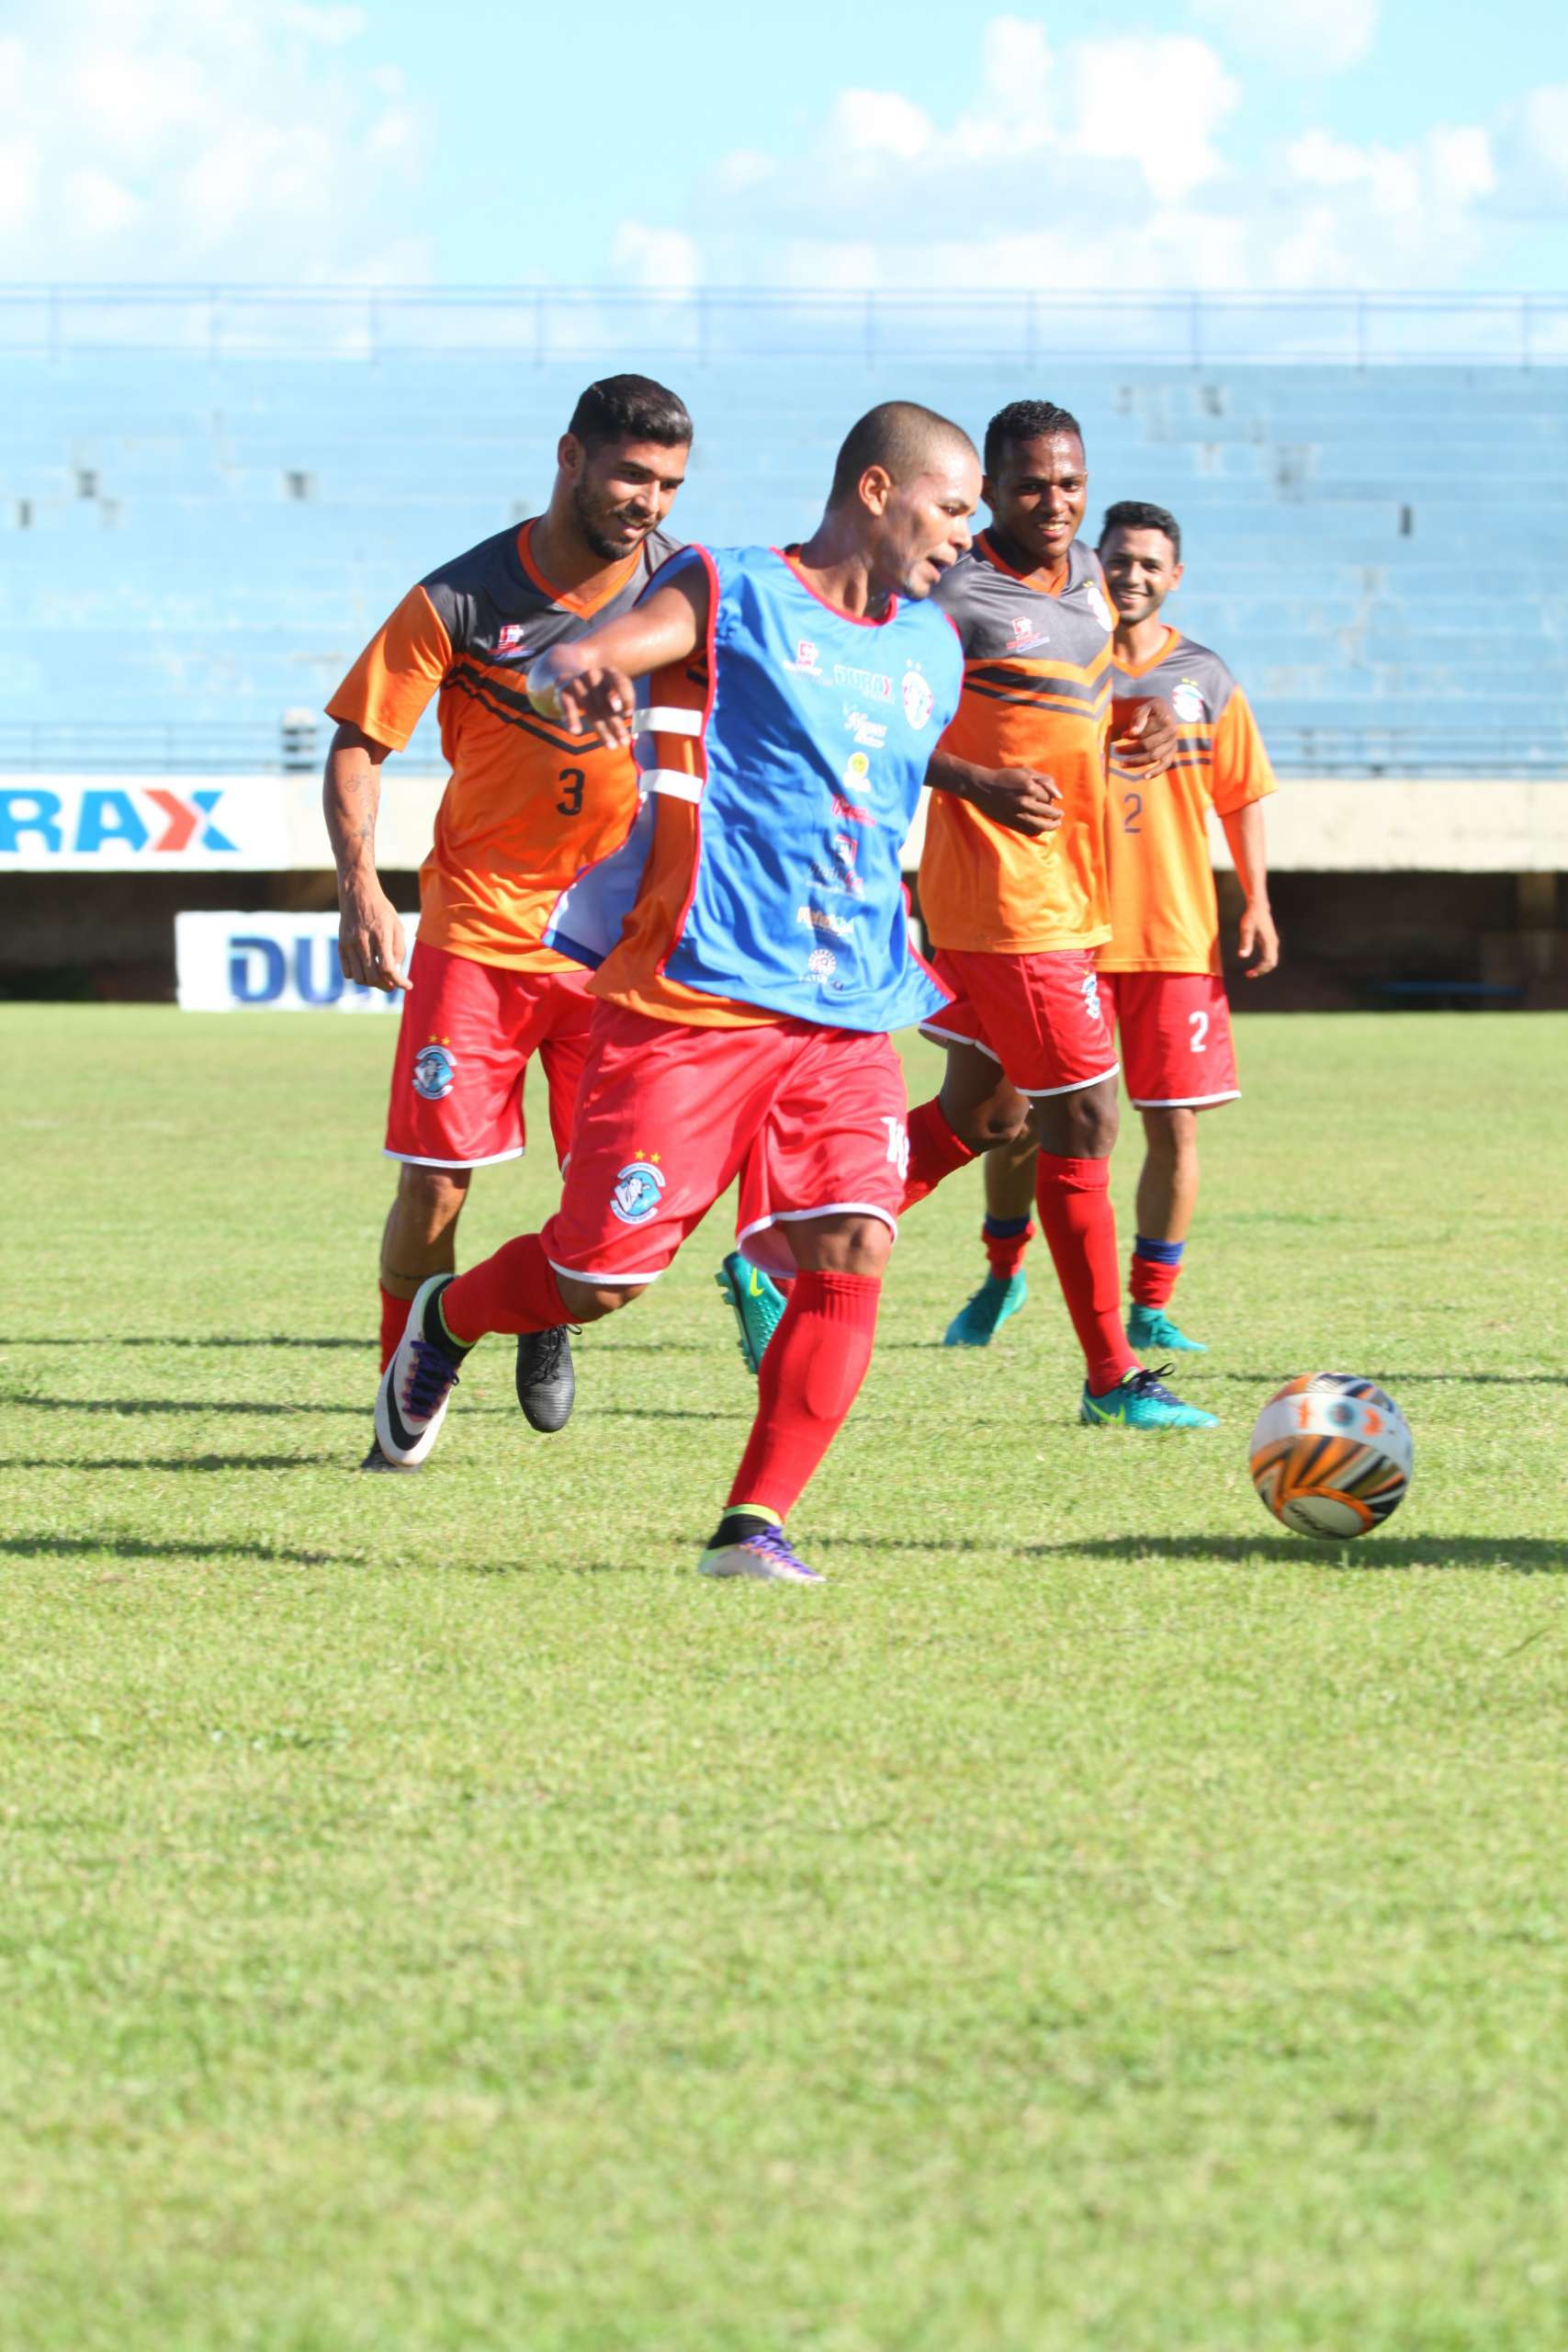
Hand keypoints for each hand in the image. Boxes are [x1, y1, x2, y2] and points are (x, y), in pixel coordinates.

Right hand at [338, 877, 409, 991]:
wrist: (357, 893)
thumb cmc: (381, 910)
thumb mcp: (397, 926)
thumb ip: (398, 949)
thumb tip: (395, 972)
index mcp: (380, 935)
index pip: (388, 968)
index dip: (399, 982)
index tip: (408, 986)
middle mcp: (363, 941)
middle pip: (373, 977)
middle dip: (386, 986)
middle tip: (393, 984)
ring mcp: (349, 944)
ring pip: (359, 978)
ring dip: (371, 983)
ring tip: (380, 978)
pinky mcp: (341, 946)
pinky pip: (348, 972)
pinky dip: (358, 976)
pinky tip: (366, 970)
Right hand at [529, 657, 635, 747]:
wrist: (566, 677)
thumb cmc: (596, 692)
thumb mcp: (611, 693)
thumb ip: (623, 708)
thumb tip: (634, 733)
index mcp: (610, 673)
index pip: (621, 682)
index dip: (626, 697)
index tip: (628, 714)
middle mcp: (594, 674)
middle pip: (606, 702)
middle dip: (616, 724)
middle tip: (624, 742)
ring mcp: (577, 681)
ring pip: (590, 707)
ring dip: (601, 729)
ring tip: (610, 746)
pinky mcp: (562, 689)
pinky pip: (568, 704)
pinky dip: (571, 717)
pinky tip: (575, 731)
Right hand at [966, 766, 1061, 837]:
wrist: (982, 787)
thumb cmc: (1005, 777)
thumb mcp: (1026, 772)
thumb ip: (1045, 781)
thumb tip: (1060, 797)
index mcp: (1030, 788)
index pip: (1050, 798)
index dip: (1052, 800)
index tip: (1051, 800)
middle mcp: (1025, 802)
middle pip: (1049, 813)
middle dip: (1057, 814)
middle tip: (1059, 815)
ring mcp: (1018, 814)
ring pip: (1042, 826)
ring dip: (1052, 826)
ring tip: (1056, 824)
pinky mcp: (1011, 823)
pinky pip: (1030, 831)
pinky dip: (1037, 831)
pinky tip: (1039, 828)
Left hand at [1110, 699, 1177, 775]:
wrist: (1166, 712)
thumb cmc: (1152, 710)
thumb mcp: (1145, 707)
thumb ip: (1139, 718)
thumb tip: (1132, 733)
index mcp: (1165, 720)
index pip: (1146, 732)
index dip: (1132, 735)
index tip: (1122, 735)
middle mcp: (1172, 732)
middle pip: (1148, 745)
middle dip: (1130, 749)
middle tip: (1116, 750)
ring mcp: (1173, 744)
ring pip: (1154, 756)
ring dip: (1136, 761)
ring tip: (1121, 764)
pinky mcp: (1172, 752)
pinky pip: (1165, 765)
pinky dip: (1156, 772)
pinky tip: (1145, 777)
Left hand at [1238, 898, 1279, 977]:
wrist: (1258, 907)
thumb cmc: (1251, 917)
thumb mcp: (1246, 930)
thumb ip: (1245, 943)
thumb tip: (1242, 956)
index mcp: (1269, 942)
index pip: (1267, 962)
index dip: (1259, 970)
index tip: (1249, 974)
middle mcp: (1274, 943)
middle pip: (1272, 963)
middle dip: (1262, 971)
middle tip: (1249, 974)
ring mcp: (1273, 941)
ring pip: (1272, 960)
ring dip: (1263, 967)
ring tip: (1251, 970)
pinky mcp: (1271, 940)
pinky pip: (1270, 955)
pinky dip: (1264, 962)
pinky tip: (1255, 963)